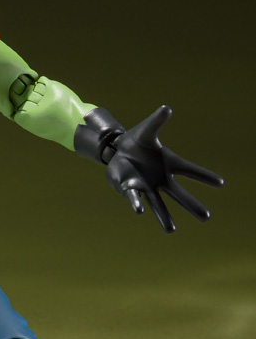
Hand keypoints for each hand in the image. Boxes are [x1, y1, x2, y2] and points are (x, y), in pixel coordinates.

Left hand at [105, 105, 223, 232]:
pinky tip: (139, 211)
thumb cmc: (136, 141)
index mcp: (169, 163)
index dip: (205, 176)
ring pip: (157, 204)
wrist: (117, 150)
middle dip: (191, 205)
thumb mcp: (146, 129)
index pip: (190, 170)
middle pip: (178, 194)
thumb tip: (166, 108)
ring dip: (163, 217)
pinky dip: (136, 203)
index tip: (221, 183)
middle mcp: (160, 179)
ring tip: (171, 231)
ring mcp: (146, 185)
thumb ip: (157, 121)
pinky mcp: (130, 187)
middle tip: (206, 217)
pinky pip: (134, 197)